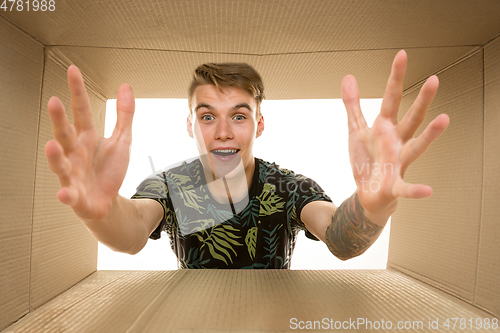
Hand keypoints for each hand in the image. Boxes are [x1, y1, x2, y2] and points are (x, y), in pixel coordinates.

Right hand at [45, 65, 134, 221]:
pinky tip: (64, 193)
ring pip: (60, 164)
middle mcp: (75, 152)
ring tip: (51, 146)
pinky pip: (69, 195)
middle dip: (58, 119)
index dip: (78, 91)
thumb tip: (126, 86)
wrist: (107, 201)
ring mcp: (72, 174)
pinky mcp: (76, 196)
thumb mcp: (122, 140)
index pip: (81, 110)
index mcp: (86, 137)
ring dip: (55, 156)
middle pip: (65, 133)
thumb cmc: (109, 170)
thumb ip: (124, 114)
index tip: (73, 70)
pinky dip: (66, 194)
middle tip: (54, 102)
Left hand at [341, 50, 449, 213]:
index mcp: (385, 127)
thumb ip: (353, 105)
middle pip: (412, 118)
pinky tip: (428, 190)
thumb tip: (348, 77)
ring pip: (417, 146)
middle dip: (422, 100)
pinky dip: (416, 190)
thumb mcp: (356, 130)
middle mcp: (397, 142)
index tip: (402, 55)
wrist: (368, 193)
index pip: (392, 98)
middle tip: (435, 80)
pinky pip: (407, 187)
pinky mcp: (395, 184)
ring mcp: (398, 162)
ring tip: (445, 120)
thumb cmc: (366, 160)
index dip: (396, 77)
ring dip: (430, 135)